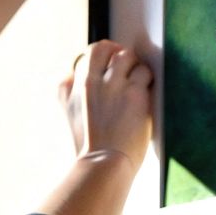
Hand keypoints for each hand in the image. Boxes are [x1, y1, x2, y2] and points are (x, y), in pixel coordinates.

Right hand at [57, 40, 153, 164]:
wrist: (103, 166)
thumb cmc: (90, 149)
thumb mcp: (70, 118)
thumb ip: (68, 94)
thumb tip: (70, 75)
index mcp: (70, 90)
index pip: (80, 60)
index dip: (96, 61)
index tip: (105, 69)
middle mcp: (88, 83)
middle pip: (100, 48)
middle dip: (114, 51)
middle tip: (124, 63)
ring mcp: (111, 86)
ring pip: (125, 55)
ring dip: (133, 64)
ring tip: (138, 78)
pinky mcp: (134, 93)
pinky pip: (144, 71)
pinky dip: (147, 77)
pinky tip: (147, 89)